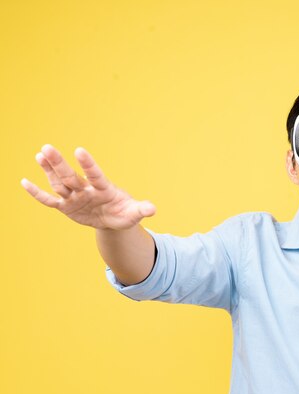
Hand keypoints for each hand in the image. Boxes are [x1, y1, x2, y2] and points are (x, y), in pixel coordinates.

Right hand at [21, 144, 155, 229]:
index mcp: (104, 188)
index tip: (79, 151)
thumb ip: (141, 209)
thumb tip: (152, 209)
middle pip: (71, 176)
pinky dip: (38, 193)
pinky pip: (50, 200)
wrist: (114, 219)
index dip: (88, 164)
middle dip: (59, 163)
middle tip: (47, 147)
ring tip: (39, 155)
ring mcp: (75, 197)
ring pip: (59, 183)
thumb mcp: (134, 213)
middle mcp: (87, 189)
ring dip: (48, 171)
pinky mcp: (67, 207)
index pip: (95, 174)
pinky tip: (24, 182)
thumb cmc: (125, 212)